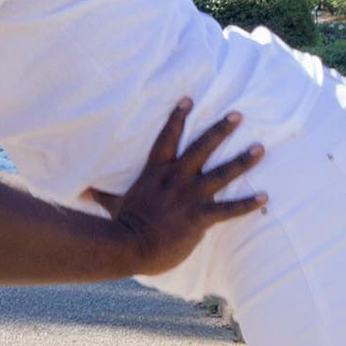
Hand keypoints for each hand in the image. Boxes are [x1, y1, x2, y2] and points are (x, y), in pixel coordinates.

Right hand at [84, 101, 266, 275]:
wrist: (127, 246)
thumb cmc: (119, 227)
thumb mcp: (110, 205)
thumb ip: (100, 194)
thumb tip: (80, 191)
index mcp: (154, 173)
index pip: (167, 138)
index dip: (177, 117)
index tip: (189, 99)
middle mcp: (174, 179)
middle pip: (201, 148)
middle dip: (221, 130)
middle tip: (238, 115)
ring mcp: (188, 197)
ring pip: (221, 173)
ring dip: (242, 160)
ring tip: (260, 148)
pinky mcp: (198, 217)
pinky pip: (228, 209)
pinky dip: (248, 204)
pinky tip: (265, 196)